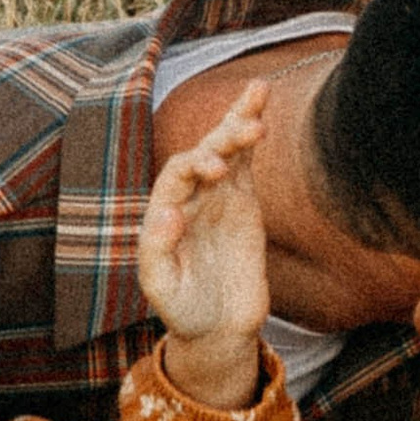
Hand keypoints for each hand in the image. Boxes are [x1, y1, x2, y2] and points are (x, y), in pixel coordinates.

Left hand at [142, 77, 270, 409]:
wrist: (217, 328)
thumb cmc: (183, 311)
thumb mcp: (162, 288)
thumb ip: (158, 250)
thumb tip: (168, 212)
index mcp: (164, 212)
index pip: (177, 175)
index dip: (195, 165)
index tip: (217, 171)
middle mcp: (188, 197)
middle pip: (203, 152)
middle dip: (224, 137)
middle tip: (247, 130)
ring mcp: (216, 197)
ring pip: (227, 148)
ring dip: (240, 121)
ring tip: (260, 92)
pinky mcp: (243, 204)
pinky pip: (248, 163)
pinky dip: (252, 138)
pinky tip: (261, 113)